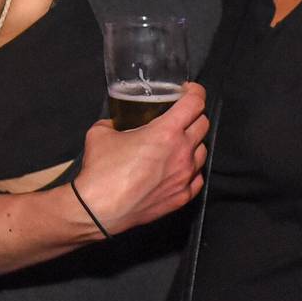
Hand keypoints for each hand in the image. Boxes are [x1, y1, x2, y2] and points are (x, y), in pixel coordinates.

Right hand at [73, 82, 209, 235]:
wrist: (98, 210)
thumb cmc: (100, 171)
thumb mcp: (100, 133)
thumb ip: (113, 122)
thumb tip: (115, 122)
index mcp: (166, 132)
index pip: (195, 103)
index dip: (195, 92)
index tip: (188, 91)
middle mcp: (182, 152)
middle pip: (203, 124)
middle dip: (194, 115)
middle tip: (181, 116)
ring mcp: (185, 176)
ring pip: (203, 151)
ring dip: (194, 143)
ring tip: (178, 143)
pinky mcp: (182, 197)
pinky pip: (198, 178)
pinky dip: (191, 170)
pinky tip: (178, 168)